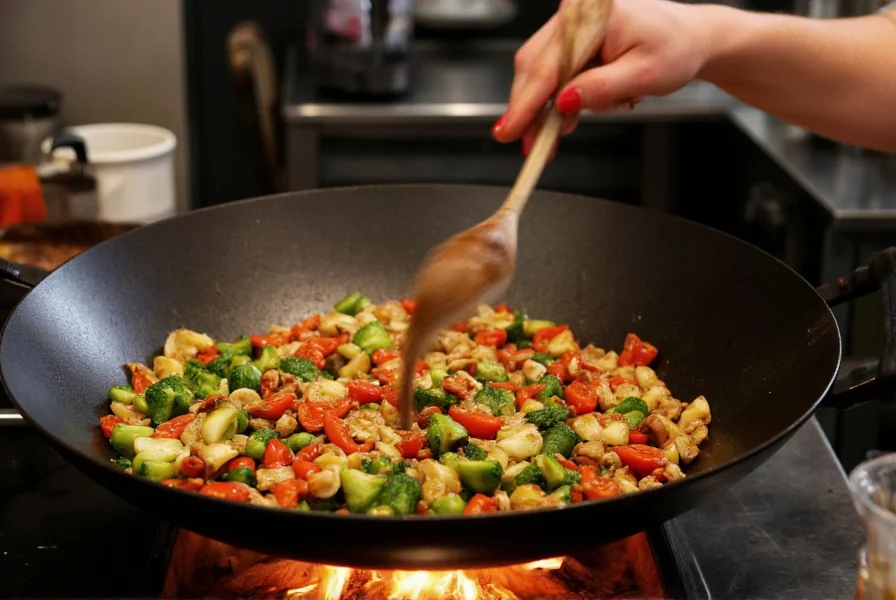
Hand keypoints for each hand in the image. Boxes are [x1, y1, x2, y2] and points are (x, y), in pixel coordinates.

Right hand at [492, 0, 713, 151]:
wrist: (691, 39)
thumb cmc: (675, 49)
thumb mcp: (643, 76)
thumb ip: (600, 88)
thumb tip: (564, 102)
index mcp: (593, 14)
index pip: (547, 65)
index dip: (525, 104)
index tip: (509, 131)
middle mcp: (575, 13)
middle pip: (533, 67)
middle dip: (529, 111)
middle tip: (529, 146)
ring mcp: (570, 24)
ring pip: (537, 72)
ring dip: (541, 108)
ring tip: (552, 137)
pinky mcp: (570, 38)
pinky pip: (550, 71)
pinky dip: (553, 99)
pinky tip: (564, 117)